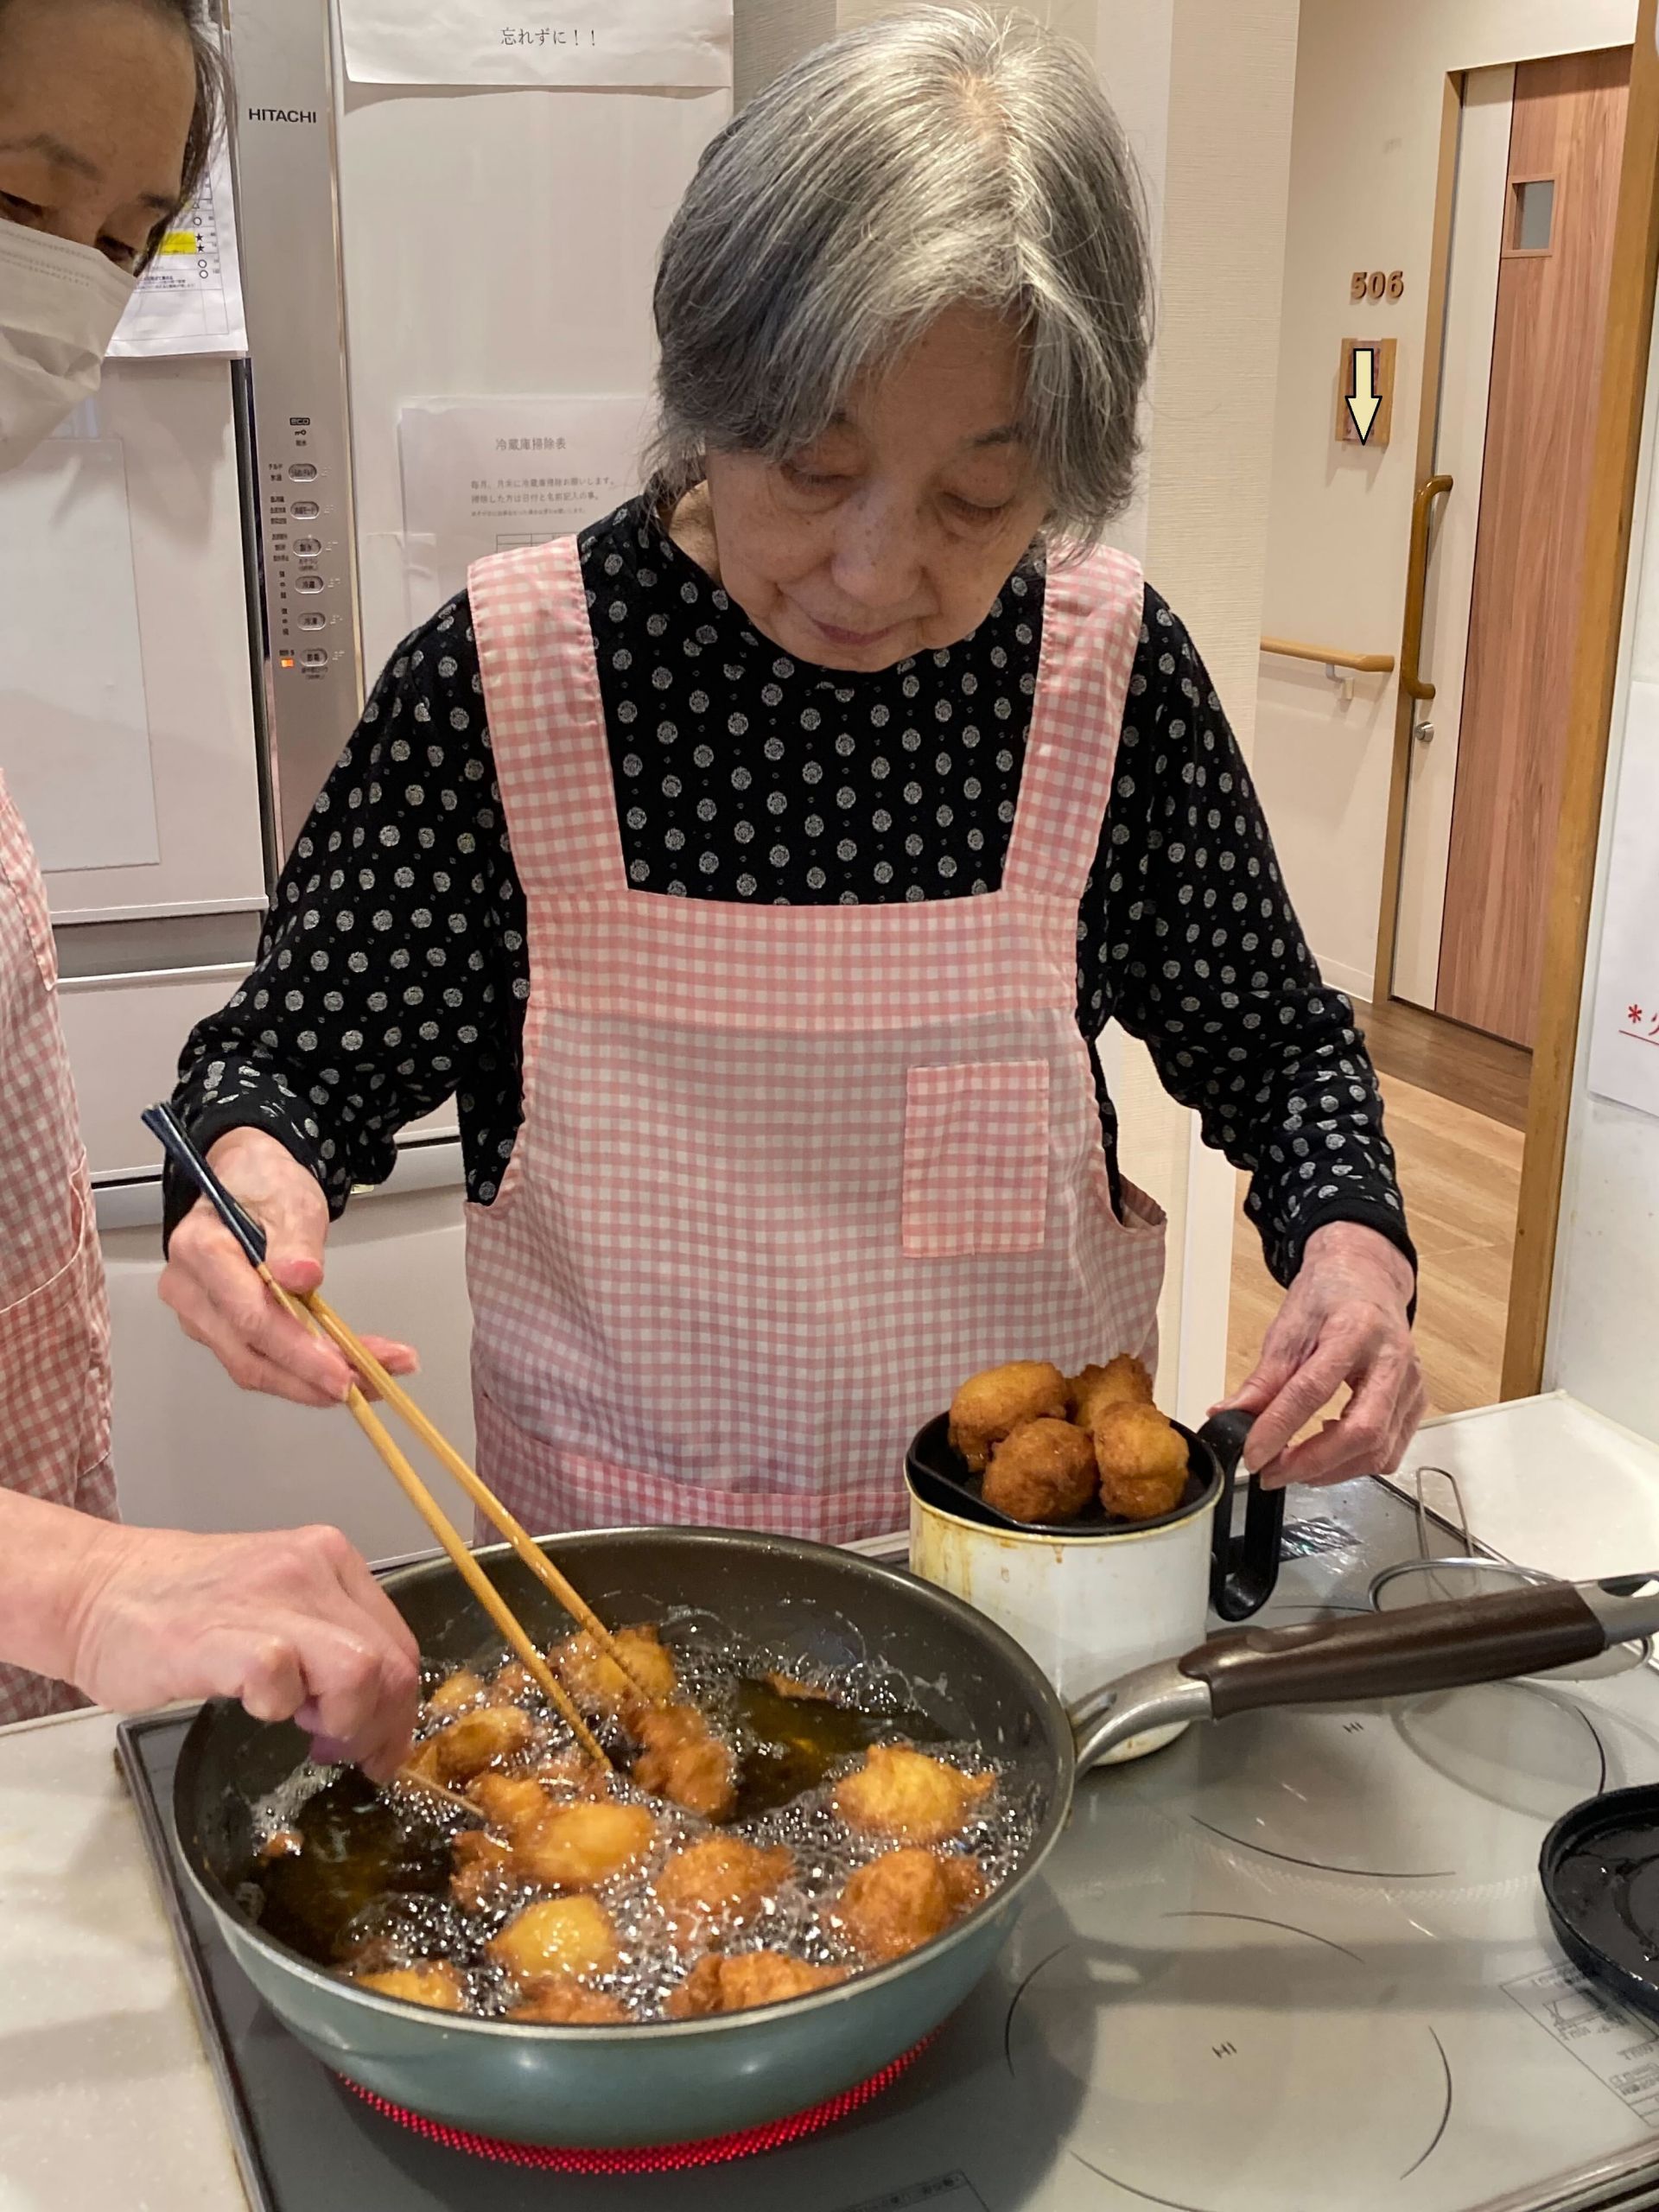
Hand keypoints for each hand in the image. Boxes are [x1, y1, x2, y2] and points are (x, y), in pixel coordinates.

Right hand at [64, 1520, 419, 1778]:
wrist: (94, 1588)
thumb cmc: (181, 1606)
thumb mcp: (275, 1602)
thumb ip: (326, 1639)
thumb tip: (369, 1708)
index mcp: (331, 1561)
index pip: (400, 1645)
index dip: (398, 1710)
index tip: (376, 1746)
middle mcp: (311, 1569)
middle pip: (390, 1666)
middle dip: (379, 1729)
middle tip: (341, 1755)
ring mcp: (267, 1598)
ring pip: (359, 1671)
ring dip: (343, 1721)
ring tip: (304, 1731)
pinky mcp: (218, 1634)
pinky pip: (280, 1675)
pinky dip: (277, 1707)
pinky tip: (255, 1709)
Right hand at [159, 1126, 417, 1406]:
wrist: (245, 1179)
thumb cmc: (264, 1184)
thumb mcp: (290, 1198)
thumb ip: (295, 1239)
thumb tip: (300, 1277)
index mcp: (200, 1249)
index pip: (248, 1315)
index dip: (297, 1351)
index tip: (342, 1371)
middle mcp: (189, 1290)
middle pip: (249, 1355)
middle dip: (313, 1378)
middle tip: (370, 1383)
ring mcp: (200, 1315)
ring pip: (255, 1366)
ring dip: (314, 1382)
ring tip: (372, 1379)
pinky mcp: (218, 1329)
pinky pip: (261, 1360)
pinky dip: (304, 1371)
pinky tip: (348, 1370)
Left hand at [1220, 1220, 1424, 1488]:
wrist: (1367, 1277)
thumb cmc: (1329, 1296)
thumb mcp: (1288, 1328)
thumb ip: (1263, 1379)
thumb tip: (1230, 1416)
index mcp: (1355, 1330)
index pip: (1314, 1389)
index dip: (1280, 1428)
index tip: (1253, 1455)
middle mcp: (1392, 1358)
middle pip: (1363, 1430)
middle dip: (1313, 1463)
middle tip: (1272, 1473)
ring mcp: (1411, 1383)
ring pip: (1380, 1450)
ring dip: (1332, 1470)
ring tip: (1293, 1465)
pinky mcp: (1417, 1402)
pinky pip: (1391, 1450)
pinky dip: (1356, 1462)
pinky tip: (1328, 1451)